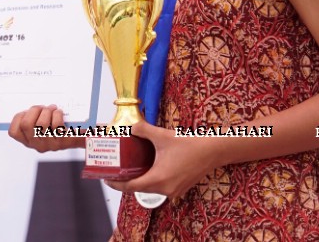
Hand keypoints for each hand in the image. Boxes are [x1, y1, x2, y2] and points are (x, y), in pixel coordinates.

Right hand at [8, 105, 84, 152]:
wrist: (78, 136)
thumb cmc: (56, 125)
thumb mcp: (40, 124)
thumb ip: (31, 117)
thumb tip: (29, 107)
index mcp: (28, 140)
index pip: (13, 132)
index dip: (18, 118)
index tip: (27, 112)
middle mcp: (36, 145)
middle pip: (26, 124)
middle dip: (34, 110)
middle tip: (42, 107)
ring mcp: (49, 145)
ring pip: (41, 124)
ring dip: (47, 111)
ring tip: (52, 108)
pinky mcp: (61, 142)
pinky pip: (56, 125)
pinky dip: (57, 114)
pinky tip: (59, 112)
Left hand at [102, 121, 220, 199]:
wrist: (213, 151)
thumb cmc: (188, 144)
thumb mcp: (162, 135)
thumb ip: (143, 130)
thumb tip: (131, 127)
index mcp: (158, 179)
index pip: (130, 187)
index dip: (116, 183)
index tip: (106, 178)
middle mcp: (165, 189)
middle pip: (139, 189)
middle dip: (126, 181)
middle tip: (116, 171)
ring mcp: (174, 191)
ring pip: (150, 188)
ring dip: (140, 180)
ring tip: (129, 168)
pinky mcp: (180, 188)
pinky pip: (160, 187)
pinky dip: (151, 180)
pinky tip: (148, 168)